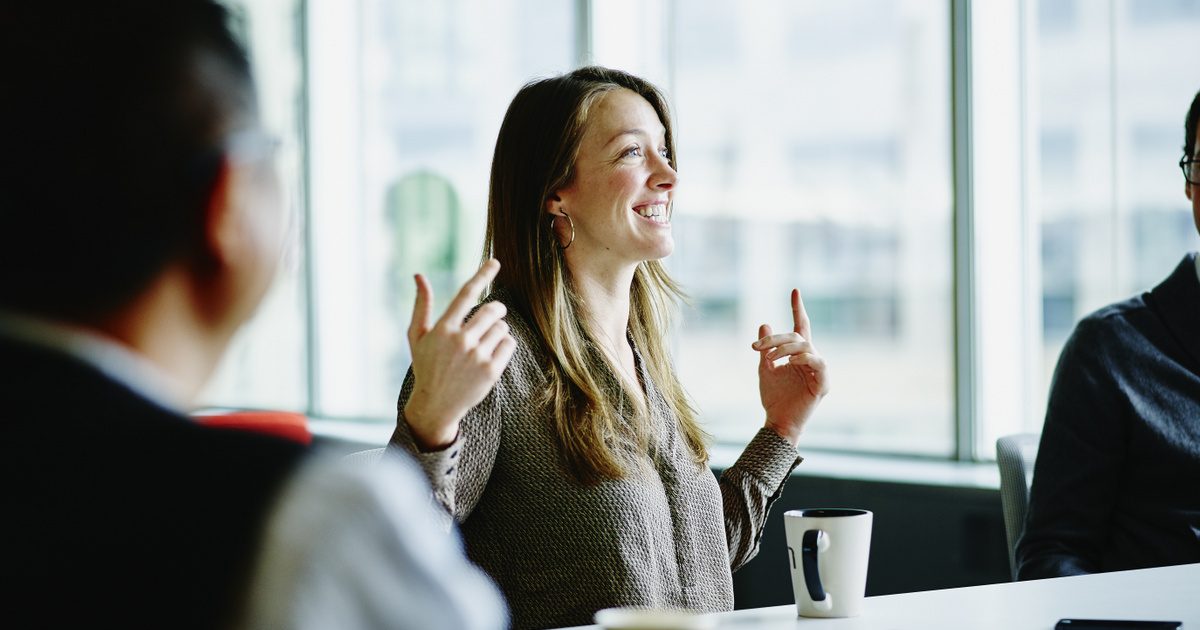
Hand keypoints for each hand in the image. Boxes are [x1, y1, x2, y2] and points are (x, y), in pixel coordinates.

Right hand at [403, 259, 515, 450]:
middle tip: (495, 313)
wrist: (435, 405)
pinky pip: (509, 344)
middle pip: (492, 310)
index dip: (482, 275)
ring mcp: (477, 356)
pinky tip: (493, 352)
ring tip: (486, 341)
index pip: (466, 294)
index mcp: (443, 329)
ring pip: (502, 328)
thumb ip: (421, 305)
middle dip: (497, 309)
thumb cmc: (426, 366)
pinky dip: (505, 344)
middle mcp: (461, 340)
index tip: (495, 262)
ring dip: (498, 329)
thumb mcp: (417, 337)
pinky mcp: (491, 371)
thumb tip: (419, 275)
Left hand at [752, 288, 828, 444]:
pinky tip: (790, 362)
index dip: (797, 308)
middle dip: (776, 338)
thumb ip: (766, 348)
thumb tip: (764, 323)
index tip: (795, 290)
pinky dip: (804, 359)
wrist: (777, 420)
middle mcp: (811, 359)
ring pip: (806, 347)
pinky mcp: (823, 383)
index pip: (801, 326)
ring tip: (771, 358)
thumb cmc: (774, 396)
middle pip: (798, 336)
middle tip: (757, 346)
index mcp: (798, 354)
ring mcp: (818, 370)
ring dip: (785, 349)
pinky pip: (818, 363)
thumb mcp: (765, 368)